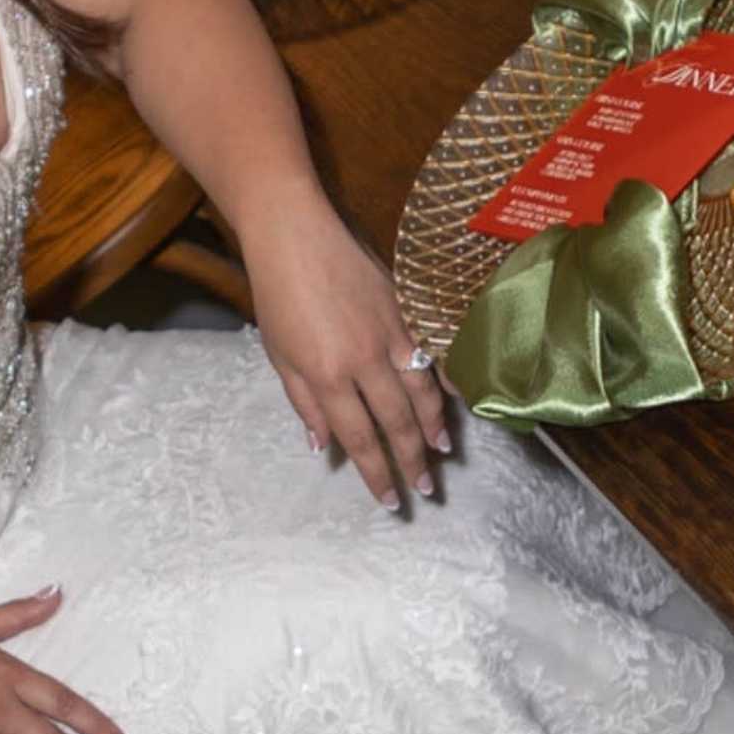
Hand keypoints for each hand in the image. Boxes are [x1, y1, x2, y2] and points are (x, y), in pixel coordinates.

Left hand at [246, 202, 451, 506]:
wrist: (295, 232)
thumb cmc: (277, 294)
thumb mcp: (280, 355)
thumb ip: (304, 403)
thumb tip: (323, 446)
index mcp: (328, 376)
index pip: (359, 438)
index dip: (376, 473)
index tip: (389, 500)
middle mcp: (365, 360)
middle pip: (397, 421)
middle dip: (412, 460)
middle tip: (426, 489)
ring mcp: (391, 333)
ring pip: (422, 390)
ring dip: (434, 425)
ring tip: (443, 451)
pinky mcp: (405, 308)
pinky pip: (432, 352)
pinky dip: (446, 379)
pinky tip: (455, 397)